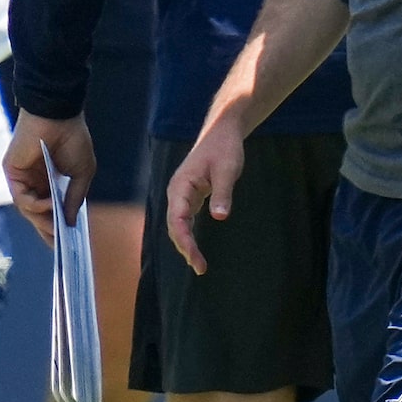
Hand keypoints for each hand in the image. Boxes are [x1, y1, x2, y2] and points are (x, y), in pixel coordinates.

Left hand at [5, 110, 94, 242]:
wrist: (58, 116)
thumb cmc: (73, 140)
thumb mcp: (81, 174)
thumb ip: (74, 198)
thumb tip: (70, 223)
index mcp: (50, 181)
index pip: (50, 210)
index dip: (56, 228)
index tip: (66, 245)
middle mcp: (34, 182)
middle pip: (37, 214)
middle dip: (47, 230)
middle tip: (59, 245)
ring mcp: (22, 179)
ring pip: (28, 209)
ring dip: (41, 221)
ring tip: (56, 228)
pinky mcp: (12, 174)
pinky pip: (21, 198)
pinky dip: (35, 205)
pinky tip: (49, 205)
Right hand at [163, 116, 250, 275]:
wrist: (222, 133)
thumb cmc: (225, 149)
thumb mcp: (227, 170)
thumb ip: (222, 193)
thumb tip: (219, 217)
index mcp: (181, 186)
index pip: (178, 219)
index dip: (185, 241)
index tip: (196, 258)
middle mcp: (176, 192)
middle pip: (174, 226)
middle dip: (185, 248)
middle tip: (201, 268)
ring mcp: (181, 195)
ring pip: (178, 225)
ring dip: (186, 244)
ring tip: (199, 265)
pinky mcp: (190, 197)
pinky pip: (185, 220)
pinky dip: (189, 235)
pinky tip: (195, 250)